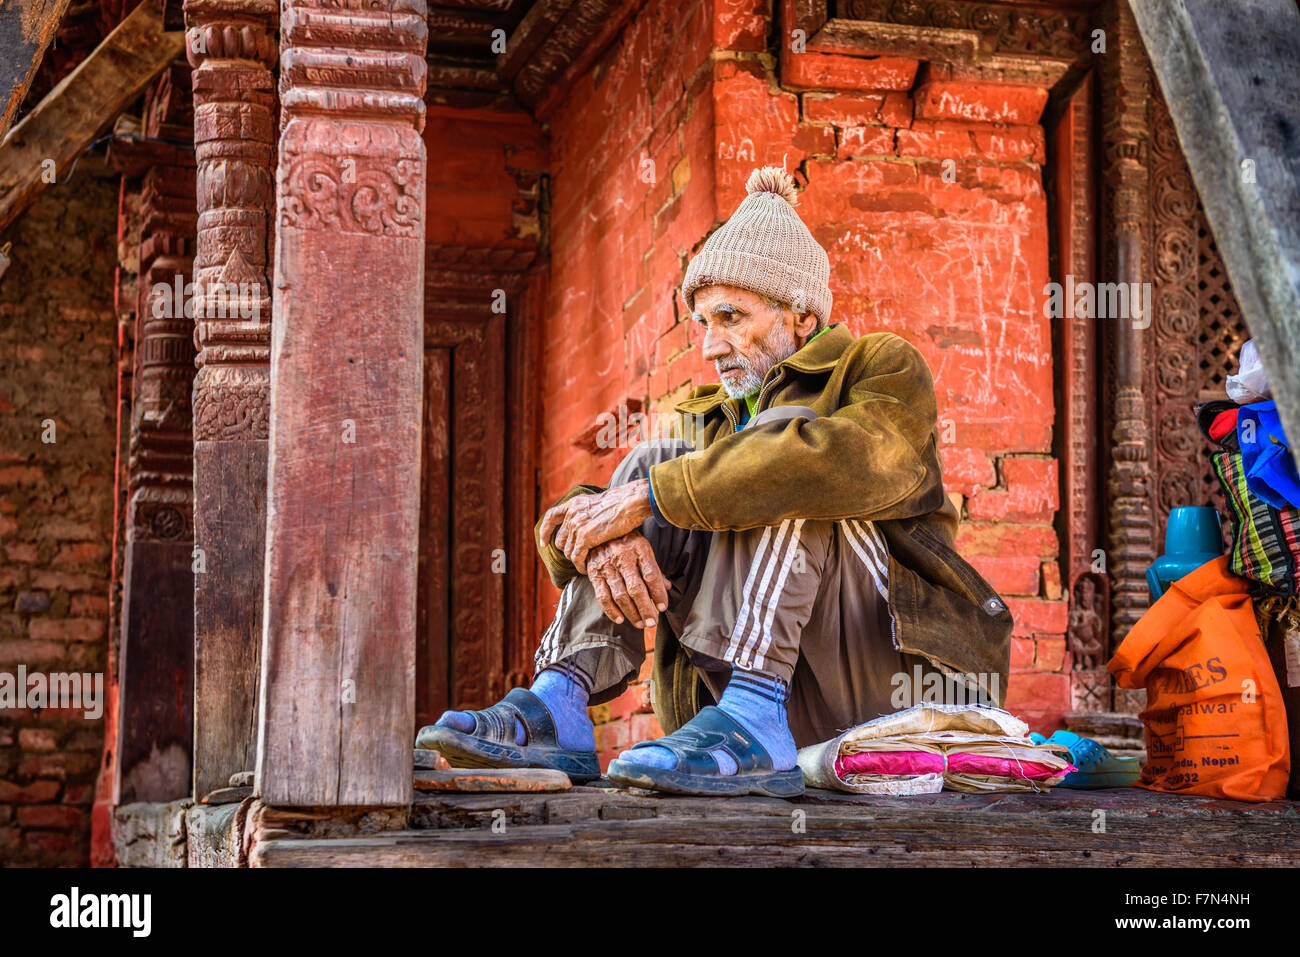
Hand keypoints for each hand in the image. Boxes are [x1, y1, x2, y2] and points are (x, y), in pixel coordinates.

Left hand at [538, 479, 652, 573]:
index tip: (544, 542)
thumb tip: (586, 521)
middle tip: (578, 557)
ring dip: (575, 560)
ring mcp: (577, 526)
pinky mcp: (585, 537)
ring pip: (568, 551)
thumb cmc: (622, 503)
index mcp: (574, 504)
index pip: (551, 517)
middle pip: (560, 540)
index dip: (545, 531)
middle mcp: (572, 514)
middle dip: (567, 550)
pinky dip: (580, 565)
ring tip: (584, 564)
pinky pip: (577, 557)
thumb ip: (586, 511)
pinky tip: (586, 569)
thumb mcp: (597, 502)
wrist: (630, 502)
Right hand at [585, 531, 668, 633]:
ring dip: (631, 613)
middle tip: (652, 622)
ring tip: (640, 624)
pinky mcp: (594, 573)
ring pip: (620, 595)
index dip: (659, 593)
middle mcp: (622, 555)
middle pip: (636, 588)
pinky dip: (611, 610)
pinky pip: (603, 596)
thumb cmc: (625, 540)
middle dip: (645, 609)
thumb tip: (667, 587)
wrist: (597, 528)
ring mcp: (606, 565)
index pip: (651, 575)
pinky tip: (621, 619)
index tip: (663, 607)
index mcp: (639, 547)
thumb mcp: (643, 547)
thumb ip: (653, 568)